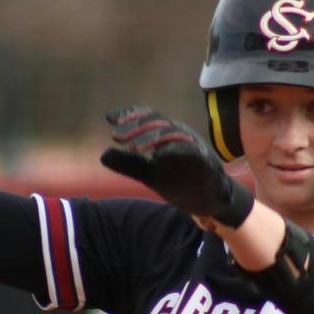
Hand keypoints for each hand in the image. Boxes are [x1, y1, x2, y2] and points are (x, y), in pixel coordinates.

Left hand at [99, 106, 253, 227]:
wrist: (209, 199)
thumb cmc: (181, 180)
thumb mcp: (150, 173)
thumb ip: (129, 164)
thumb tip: (103, 154)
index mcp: (167, 135)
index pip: (148, 118)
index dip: (130, 115)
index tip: (109, 118)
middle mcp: (181, 136)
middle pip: (159, 122)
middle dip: (137, 126)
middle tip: (117, 135)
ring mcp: (195, 148)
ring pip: (175, 134)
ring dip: (154, 138)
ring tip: (135, 150)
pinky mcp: (206, 163)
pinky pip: (194, 152)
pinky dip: (178, 150)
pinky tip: (160, 157)